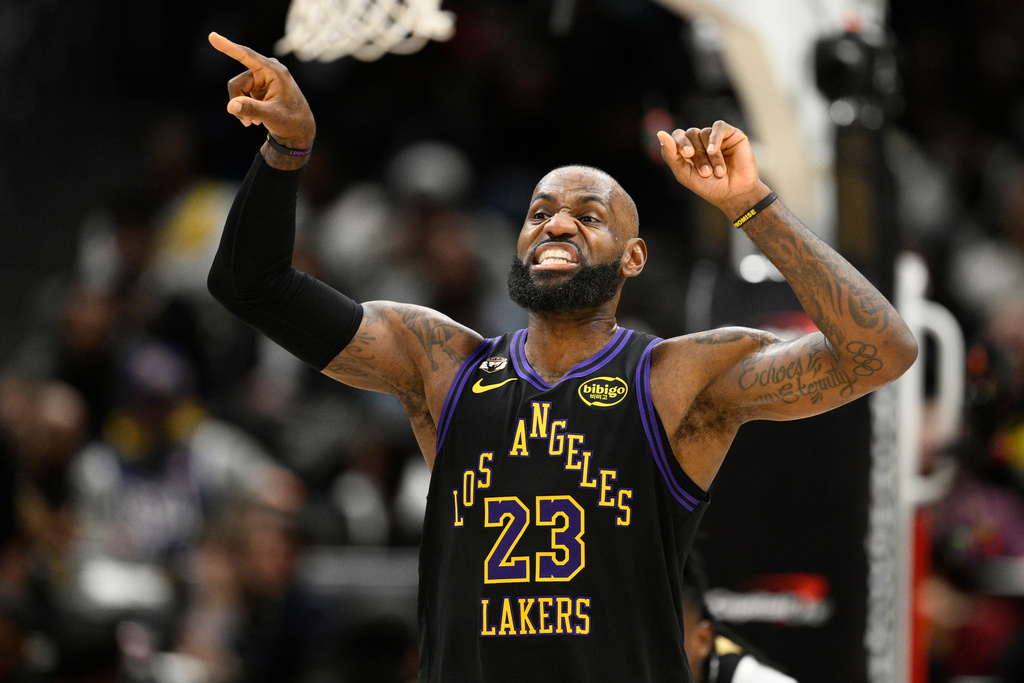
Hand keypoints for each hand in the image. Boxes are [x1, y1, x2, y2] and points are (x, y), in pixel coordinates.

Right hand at [208, 32, 315, 151]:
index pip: (247, 56)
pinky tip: (255, 119)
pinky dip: (245, 108)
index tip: (212, 36)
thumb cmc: (291, 121)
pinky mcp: (259, 85)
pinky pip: (242, 94)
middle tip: (246, 122)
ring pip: (238, 90)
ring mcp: (262, 77)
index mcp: (274, 71)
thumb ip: (251, 109)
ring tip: (252, 122)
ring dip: (242, 108)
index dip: (228, 47)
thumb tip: (230, 106)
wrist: (299, 130)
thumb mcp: (271, 116)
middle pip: (237, 83)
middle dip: (238, 102)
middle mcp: (267, 70)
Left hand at [657, 121, 769, 218]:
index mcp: (687, 150)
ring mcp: (715, 137)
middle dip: (697, 155)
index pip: (677, 136)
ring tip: (717, 172)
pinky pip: (718, 126)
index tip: (687, 155)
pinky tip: (715, 150)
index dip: (678, 142)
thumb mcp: (684, 174)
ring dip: (710, 155)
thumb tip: (660, 133)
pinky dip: (715, 138)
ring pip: (704, 133)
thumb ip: (670, 155)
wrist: (735, 194)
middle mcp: (701, 141)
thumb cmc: (709, 187)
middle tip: (705, 173)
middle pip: (690, 134)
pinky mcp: (731, 134)